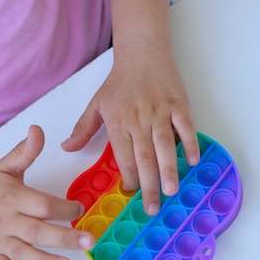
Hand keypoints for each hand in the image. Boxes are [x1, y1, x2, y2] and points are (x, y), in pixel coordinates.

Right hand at [0, 125, 94, 259]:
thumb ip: (25, 152)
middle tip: (88, 242)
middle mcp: (6, 220)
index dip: (62, 207)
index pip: (41, 204)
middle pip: (36, 231)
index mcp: (13, 197)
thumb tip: (37, 130)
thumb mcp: (5, 168)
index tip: (81, 209)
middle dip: (63, 238)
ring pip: (22, 254)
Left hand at [61, 46, 199, 214]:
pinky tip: (192, 161)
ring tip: (171, 191)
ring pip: (164, 145)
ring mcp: (160, 113)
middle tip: (152, 207)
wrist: (142, 52)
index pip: (123, 157)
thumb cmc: (120, 81)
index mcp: (118, 122)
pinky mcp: (178, 105)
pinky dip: (190, 143)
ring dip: (168, 169)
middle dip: (148, 185)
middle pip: (143, 158)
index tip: (132, 194)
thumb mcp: (97, 104)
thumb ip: (83, 128)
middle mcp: (139, 120)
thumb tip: (67, 147)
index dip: (128, 178)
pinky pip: (185, 127)